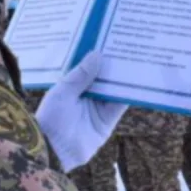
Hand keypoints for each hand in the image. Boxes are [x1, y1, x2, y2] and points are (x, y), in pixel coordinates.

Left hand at [35, 51, 126, 171]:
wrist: (54, 150)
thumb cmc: (52, 118)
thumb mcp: (63, 91)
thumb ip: (81, 75)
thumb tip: (97, 54)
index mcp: (71, 87)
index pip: (86, 67)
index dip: (96, 55)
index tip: (108, 39)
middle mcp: (86, 96)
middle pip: (103, 77)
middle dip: (113, 64)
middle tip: (127, 45)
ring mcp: (98, 108)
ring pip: (114, 88)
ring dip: (124, 77)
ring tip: (136, 58)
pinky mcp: (108, 121)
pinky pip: (120, 104)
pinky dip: (129, 94)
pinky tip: (138, 80)